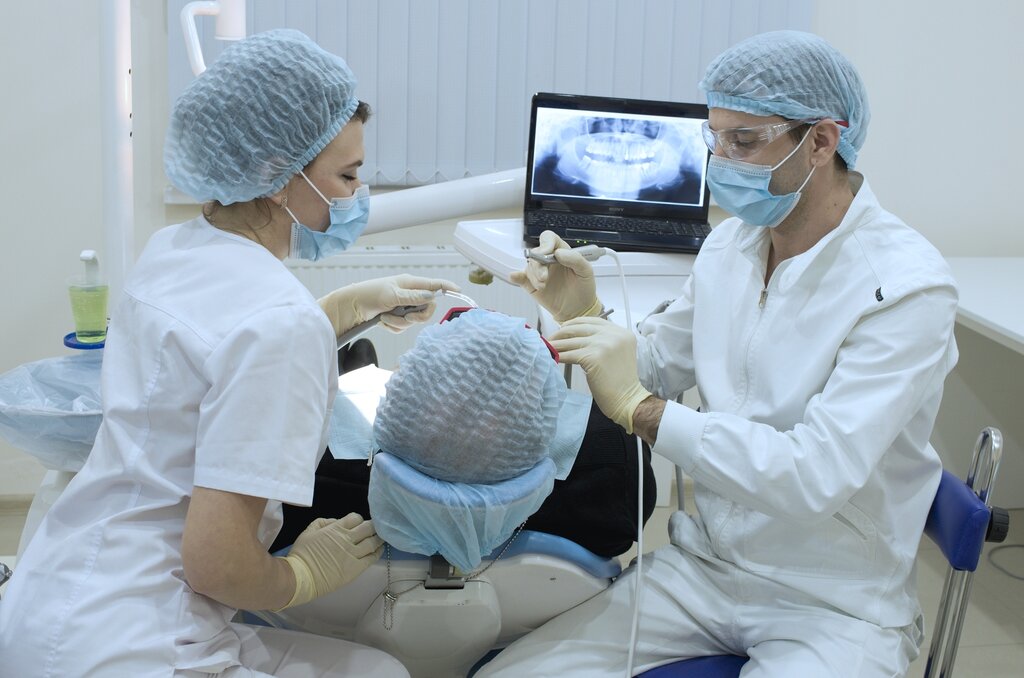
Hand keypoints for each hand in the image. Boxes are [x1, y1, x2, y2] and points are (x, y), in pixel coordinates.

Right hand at [278, 513, 383, 608]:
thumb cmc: (302, 554)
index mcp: (336, 529)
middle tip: (375, 528)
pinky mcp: (355, 569)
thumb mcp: (309, 531)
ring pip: (372, 542)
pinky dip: (377, 553)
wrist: (301, 577)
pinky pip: (371, 558)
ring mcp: (353, 555)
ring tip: (382, 537)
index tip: (359, 524)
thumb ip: (324, 522)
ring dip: (378, 538)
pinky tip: (379, 550)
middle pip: (367, 528)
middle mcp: (347, 540)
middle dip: (373, 526)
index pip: (355, 518)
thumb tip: (337, 521)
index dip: (358, 520)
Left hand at [318, 274, 459, 336]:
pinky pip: (403, 327)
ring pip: (414, 321)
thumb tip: (431, 296)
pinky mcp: (397, 318)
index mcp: (410, 284)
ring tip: (385, 317)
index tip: (458, 290)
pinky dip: (393, 326)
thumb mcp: (391, 294)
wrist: (351, 308)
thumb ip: (412, 297)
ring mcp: (403, 307)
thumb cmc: (369, 294)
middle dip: (416, 317)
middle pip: (427, 309)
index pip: (433, 284)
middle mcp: (409, 295)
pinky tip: (383, 321)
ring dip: (399, 322)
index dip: (447, 287)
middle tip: (405, 317)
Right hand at [511, 230, 601, 322]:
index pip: (548, 239)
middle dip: (538, 265)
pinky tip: (515, 276)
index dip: (545, 244)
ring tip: (543, 286)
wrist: (578, 309)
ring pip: (529, 266)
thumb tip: (559, 252)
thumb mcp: (586, 271)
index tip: (547, 254)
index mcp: (561, 252)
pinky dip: (516, 276)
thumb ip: (575, 259)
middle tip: (544, 277)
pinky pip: (521, 278)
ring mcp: (539, 272)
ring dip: (534, 276)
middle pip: (536, 253)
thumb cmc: (583, 288)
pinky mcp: (532, 284)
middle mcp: (548, 260)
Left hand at [549, 317, 650, 433]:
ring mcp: (603, 344)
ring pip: (572, 341)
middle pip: (580, 328)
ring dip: (556, 344)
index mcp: (620, 332)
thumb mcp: (617, 353)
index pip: (592, 321)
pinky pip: (569, 354)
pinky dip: (558, 355)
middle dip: (561, 333)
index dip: (574, 323)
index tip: (562, 327)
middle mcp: (613, 335)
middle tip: (550, 338)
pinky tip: (551, 357)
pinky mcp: (593, 356)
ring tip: (546, 347)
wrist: (627, 399)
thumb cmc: (620, 381)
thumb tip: (574, 336)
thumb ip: (603, 341)